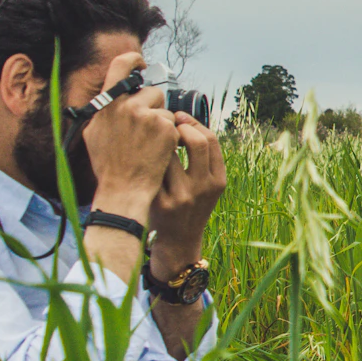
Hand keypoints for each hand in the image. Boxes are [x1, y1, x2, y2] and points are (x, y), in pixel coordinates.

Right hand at [80, 52, 178, 223]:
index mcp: (108, 104)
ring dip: (163, 123)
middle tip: (146, 130)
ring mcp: (150, 117)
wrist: (124, 189)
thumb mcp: (94, 132)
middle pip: (152, 92)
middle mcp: (128, 106)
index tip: (141, 63)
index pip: (121, 64)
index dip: (133, 60)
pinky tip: (158, 150)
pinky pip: (175, 125)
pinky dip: (171, 136)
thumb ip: (104, 110)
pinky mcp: (167, 129)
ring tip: (149, 144)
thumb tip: (112, 93)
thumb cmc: (107, 164)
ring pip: (166, 110)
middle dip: (153, 107)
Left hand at [148, 113, 226, 278]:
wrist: (178, 243)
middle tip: (168, 124)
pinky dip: (148, 159)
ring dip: (161, 143)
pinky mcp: (161, 203)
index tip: (180, 118)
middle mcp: (204, 188)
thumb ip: (203, 160)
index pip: (211, 140)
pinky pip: (154, 170)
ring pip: (171, 153)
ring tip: (154, 141)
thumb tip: (186, 121)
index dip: (194, 123)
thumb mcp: (207, 187)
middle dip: (181, 127)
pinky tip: (143, 157)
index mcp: (218, 181)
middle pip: (197, 141)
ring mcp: (182, 196)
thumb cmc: (190, 207)